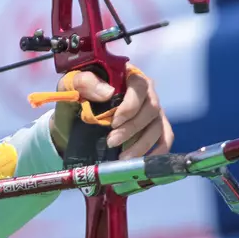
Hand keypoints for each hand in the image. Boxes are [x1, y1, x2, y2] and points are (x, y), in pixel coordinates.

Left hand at [49, 67, 173, 159]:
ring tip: (122, 157)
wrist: (74, 117)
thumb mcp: (73, 84)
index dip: (131, 105)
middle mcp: (146, 91)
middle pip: (152, 108)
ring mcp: (152, 110)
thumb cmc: (77, 95)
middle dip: (132, 128)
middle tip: (111, 142)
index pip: (140, 86)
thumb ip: (86, 82)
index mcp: (128, 75)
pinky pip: (165, 138)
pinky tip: (141, 162)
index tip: (114, 122)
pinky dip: (157, 151)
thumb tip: (108, 93)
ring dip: (142, 144)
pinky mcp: (155, 127)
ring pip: (158, 126)